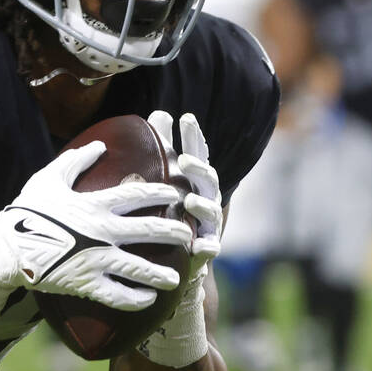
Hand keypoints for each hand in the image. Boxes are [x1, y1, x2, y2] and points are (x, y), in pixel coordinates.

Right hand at [0, 141, 190, 327]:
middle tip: (188, 236)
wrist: (6, 248)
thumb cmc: (27, 210)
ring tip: (176, 277)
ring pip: (139, 268)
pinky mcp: (85, 283)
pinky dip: (136, 298)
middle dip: (174, 233)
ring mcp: (95, 260)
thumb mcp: (49, 177)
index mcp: (94, 204)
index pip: (139, 195)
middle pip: (148, 231)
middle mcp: (100, 231)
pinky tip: (149, 299)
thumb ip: (77, 160)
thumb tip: (100, 144)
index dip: (163, 194)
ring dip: (161, 273)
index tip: (179, 194)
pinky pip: (118, 295)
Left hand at [147, 111, 222, 287]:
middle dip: (199, 169)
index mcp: (195, 181)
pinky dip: (206, 246)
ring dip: (203, 205)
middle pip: (208, 179)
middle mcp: (206, 198)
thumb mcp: (167, 179)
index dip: (193, 137)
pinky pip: (210, 248)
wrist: (178, 258)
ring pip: (212, 212)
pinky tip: (198, 246)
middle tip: (185, 160)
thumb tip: (159, 112)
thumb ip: (164, 148)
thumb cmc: (173, 210)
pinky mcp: (206, 249)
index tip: (185, 117)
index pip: (197, 154)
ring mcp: (208, 224)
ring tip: (190, 201)